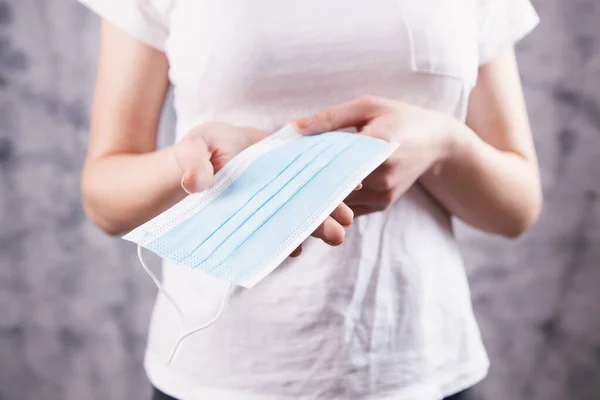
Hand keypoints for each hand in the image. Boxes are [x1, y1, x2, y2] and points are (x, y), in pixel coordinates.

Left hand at [173, 122, 353, 255]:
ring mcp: (269, 204)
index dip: (328, 174)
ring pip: (296, 214)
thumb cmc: (197, 151)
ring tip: (335, 237)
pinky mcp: (257, 224)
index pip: (306, 165)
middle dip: (328, 206)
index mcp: (271, 155)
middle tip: (347, 220)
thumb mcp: (194, 144)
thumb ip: (195, 160)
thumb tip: (196, 185)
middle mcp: (277, 181)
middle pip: (307, 192)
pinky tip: (294, 249)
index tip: (351, 183)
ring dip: (314, 225)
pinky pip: (274, 234)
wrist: (185, 177)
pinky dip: (284, 241)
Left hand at [290, 96, 452, 216]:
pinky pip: (349, 207)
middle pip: (332, 183)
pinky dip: (333, 198)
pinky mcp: (382, 204)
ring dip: (319, 191)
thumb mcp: (367, 106)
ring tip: (298, 178)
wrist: (435, 142)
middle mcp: (382, 174)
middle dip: (308, 180)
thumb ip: (329, 118)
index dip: (307, 163)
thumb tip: (291, 126)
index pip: (333, 159)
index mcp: (379, 144)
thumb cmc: (399, 117)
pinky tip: (319, 187)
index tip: (283, 161)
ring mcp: (383, 193)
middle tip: (283, 174)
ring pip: (338, 199)